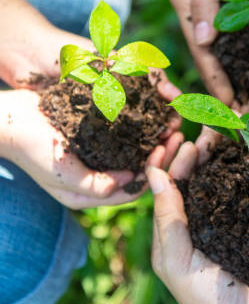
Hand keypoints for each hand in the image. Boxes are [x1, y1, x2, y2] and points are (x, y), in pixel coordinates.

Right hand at [0, 89, 182, 209]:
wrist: (10, 120)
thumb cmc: (32, 149)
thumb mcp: (61, 174)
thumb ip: (95, 185)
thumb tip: (130, 183)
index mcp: (94, 193)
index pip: (136, 188)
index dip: (157, 170)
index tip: (167, 148)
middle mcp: (102, 177)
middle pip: (143, 169)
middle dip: (163, 152)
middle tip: (177, 132)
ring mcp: (101, 157)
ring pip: (139, 150)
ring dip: (157, 136)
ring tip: (172, 120)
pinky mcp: (100, 137)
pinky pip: (128, 134)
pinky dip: (144, 125)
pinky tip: (156, 109)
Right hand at [170, 0, 248, 105]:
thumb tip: (202, 42)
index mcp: (187, 2)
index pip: (201, 52)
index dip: (215, 80)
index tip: (230, 106)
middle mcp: (201, 8)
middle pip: (213, 56)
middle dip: (227, 84)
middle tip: (244, 112)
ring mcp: (219, 7)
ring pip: (229, 50)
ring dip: (241, 74)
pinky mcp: (239, 3)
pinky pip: (244, 37)